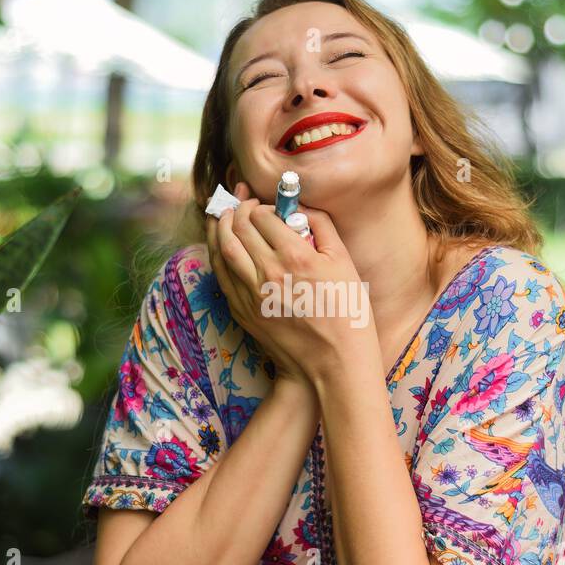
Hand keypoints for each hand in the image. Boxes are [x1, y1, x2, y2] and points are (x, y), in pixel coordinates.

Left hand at [205, 180, 374, 388]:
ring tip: (222, 214)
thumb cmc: (346, 312)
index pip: (263, 217)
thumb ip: (322, 226)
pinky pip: (221, 275)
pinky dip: (217, 254)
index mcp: (295, 257)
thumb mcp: (344, 262)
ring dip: (219, 226)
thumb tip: (301, 206)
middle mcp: (268, 273)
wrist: (333, 362)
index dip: (261, 205)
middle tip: (242, 202)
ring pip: (223, 249)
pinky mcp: (243, 312)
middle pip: (239, 228)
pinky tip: (220, 245)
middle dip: (237, 209)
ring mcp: (251, 294)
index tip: (266, 206)